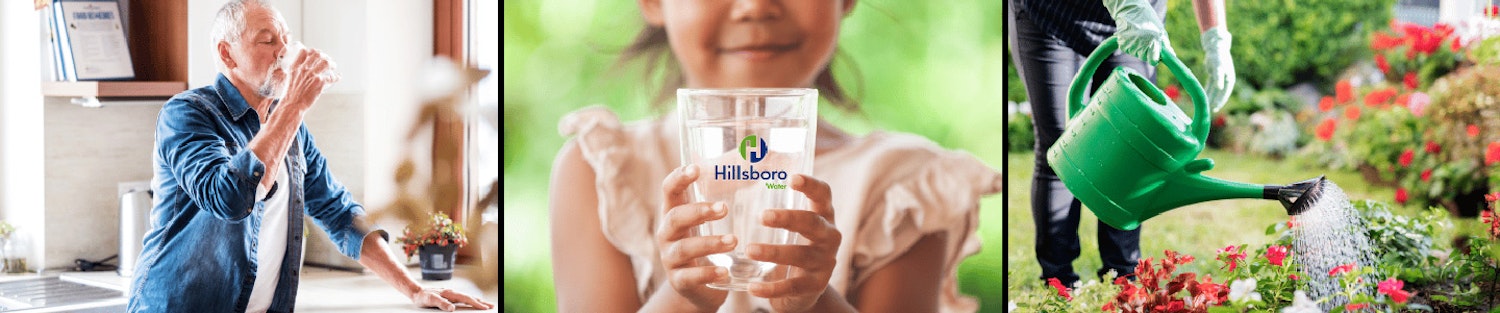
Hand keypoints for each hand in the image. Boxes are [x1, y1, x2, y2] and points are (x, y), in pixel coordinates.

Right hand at [280, 48, 337, 113]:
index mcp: (295, 67)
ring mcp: (312, 75)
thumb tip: (302, 72)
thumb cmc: (290, 95)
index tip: (316, 53)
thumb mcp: (289, 79)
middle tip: (327, 59)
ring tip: (333, 66)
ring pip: (326, 63)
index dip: (311, 51)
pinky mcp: (320, 83)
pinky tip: (338, 77)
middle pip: (317, 55)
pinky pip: (332, 77)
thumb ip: (296, 73)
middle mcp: (303, 69)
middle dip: (324, 55)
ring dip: (331, 63)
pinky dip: (336, 77)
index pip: (303, 52)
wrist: (292, 105)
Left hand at [408, 287, 495, 310]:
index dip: (476, 303)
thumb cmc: (423, 297)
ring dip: (477, 300)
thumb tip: (452, 308)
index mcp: (450, 293)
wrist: (416, 292)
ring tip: (485, 304)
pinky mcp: (449, 296)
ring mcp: (451, 294)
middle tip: (491, 306)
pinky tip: (472, 302)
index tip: (485, 307)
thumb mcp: (431, 300)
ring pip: (467, 297)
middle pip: (470, 297)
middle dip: (481, 302)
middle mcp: (452, 293)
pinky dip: (470, 300)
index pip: (466, 299)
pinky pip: (463, 298)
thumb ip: (442, 303)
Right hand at [657, 164, 732, 310]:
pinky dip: (707, 273)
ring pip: (684, 248)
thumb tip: (760, 164)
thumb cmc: (707, 244)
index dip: (679, 178)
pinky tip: (725, 272)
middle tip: (724, 208)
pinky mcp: (679, 281)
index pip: (669, 190)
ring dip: (709, 243)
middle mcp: (667, 234)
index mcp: (674, 213)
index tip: (696, 169)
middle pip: (674, 217)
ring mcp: (670, 259)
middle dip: (698, 212)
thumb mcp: (711, 222)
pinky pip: (689, 277)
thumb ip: (726, 196)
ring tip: (734, 241)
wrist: (697, 287)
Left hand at [749, 175, 840, 312]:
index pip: (823, 195)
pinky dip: (771, 288)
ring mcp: (824, 262)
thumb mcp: (790, 227)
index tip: (791, 178)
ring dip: (774, 252)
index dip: (811, 185)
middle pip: (813, 223)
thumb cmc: (793, 245)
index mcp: (823, 215)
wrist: (804, 289)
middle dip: (789, 218)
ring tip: (750, 250)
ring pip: (801, 255)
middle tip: (763, 216)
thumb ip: (773, 206)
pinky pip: (792, 287)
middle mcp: (829, 237)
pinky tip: (752, 288)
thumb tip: (734, 172)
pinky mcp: (815, 286)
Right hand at [1104, 0, 1170, 65]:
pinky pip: (1127, 49)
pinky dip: (1129, 44)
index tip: (1154, 54)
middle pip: (1144, 58)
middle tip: (1145, 39)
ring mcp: (1131, 45)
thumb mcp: (1160, 31)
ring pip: (1135, 54)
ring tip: (1138, 35)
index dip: (1154, 58)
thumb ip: (1166, 45)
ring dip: (1137, 47)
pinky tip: (1131, 35)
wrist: (1131, 10)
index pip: (1153, 61)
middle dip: (1146, 52)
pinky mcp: (1122, 44)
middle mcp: (1142, 45)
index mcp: (1153, 42)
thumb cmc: (1148, 20)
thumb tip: (1172, 56)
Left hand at [1201, 26, 1234, 111]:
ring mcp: (1220, 78)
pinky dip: (1207, 91)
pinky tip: (1203, 97)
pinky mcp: (1214, 76)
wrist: (1216, 47)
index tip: (1215, 108)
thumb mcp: (1218, 67)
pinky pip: (1210, 86)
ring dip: (1211, 98)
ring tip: (1206, 106)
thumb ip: (1219, 77)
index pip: (1225, 93)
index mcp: (1229, 79)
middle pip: (1220, 94)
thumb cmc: (1218, 56)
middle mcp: (1225, 80)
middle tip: (1211, 111)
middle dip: (1215, 102)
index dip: (1220, 101)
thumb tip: (1220, 88)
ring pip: (1214, 91)